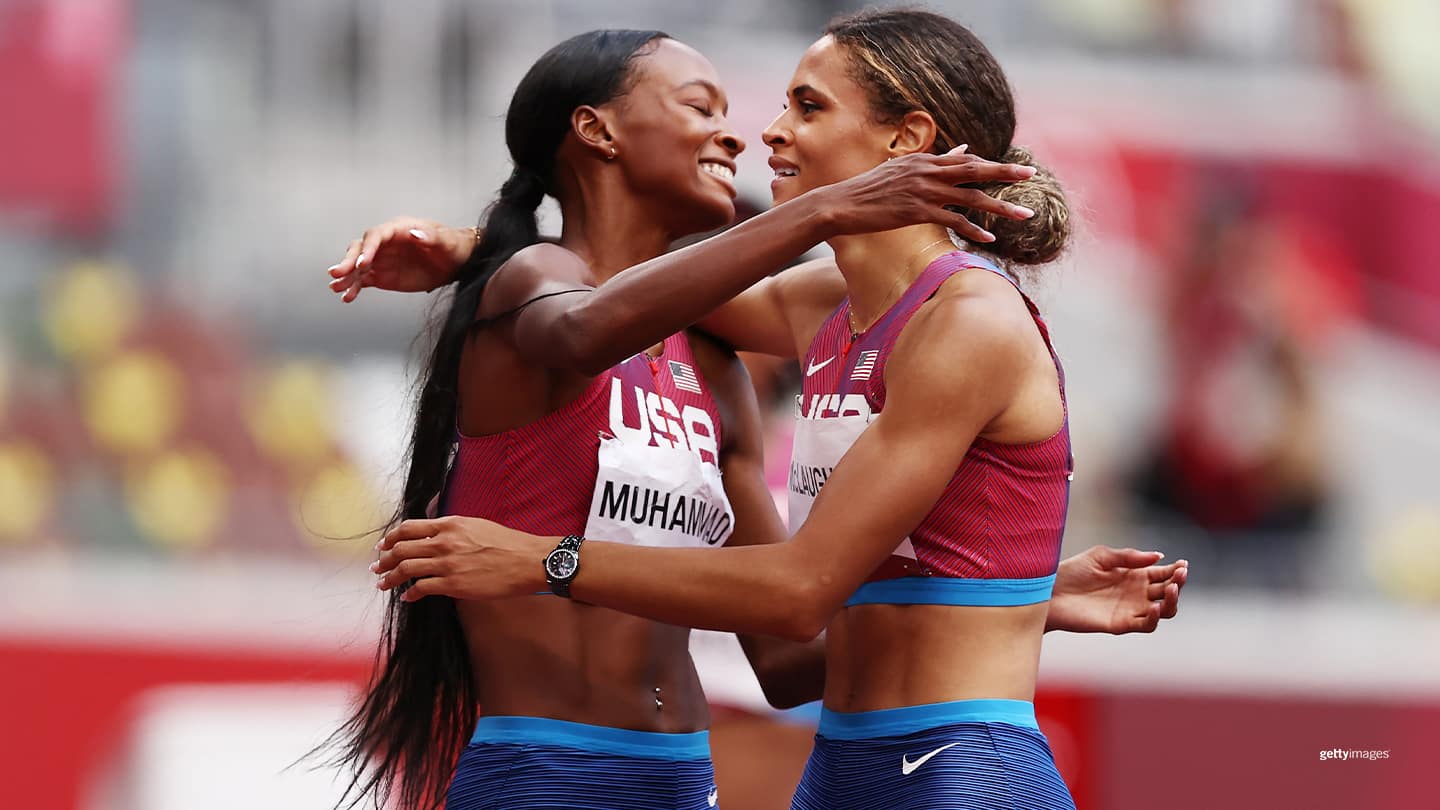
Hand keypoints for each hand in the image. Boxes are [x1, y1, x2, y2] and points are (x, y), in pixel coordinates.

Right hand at [326, 217, 474, 302]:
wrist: (458, 263)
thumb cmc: (452, 246)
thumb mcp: (446, 241)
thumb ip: (431, 236)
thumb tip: (414, 233)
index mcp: (399, 229)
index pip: (376, 236)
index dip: (368, 248)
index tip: (362, 263)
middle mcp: (386, 244)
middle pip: (360, 249)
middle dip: (348, 261)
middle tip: (337, 274)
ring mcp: (382, 260)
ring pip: (357, 266)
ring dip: (346, 276)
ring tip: (336, 288)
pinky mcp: (383, 276)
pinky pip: (363, 281)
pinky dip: (354, 288)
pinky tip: (347, 297)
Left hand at [371, 516, 550, 601]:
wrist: (526, 560)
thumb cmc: (506, 543)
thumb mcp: (476, 525)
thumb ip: (452, 529)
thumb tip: (434, 535)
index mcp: (449, 524)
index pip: (408, 528)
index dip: (390, 537)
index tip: (383, 546)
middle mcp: (444, 542)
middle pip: (401, 549)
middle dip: (384, 560)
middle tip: (377, 567)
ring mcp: (447, 564)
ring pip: (406, 569)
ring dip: (390, 578)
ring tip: (383, 584)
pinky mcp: (453, 584)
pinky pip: (421, 588)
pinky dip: (409, 594)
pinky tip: (407, 597)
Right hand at [818, 146, 1037, 244]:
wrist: (841, 203)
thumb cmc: (867, 189)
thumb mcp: (900, 169)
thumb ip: (931, 162)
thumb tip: (961, 150)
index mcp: (924, 160)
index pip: (965, 159)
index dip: (991, 165)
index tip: (1015, 170)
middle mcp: (927, 171)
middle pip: (975, 170)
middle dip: (1006, 172)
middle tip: (1031, 174)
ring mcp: (924, 191)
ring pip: (972, 197)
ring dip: (1001, 207)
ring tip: (1025, 215)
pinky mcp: (918, 211)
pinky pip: (954, 221)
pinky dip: (974, 230)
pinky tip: (990, 238)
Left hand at [1046, 547, 1188, 633]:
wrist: (1049, 592)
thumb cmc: (1072, 571)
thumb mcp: (1101, 556)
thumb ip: (1129, 557)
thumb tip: (1159, 556)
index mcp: (1134, 575)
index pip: (1164, 573)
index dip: (1176, 569)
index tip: (1182, 564)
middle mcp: (1137, 593)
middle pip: (1169, 591)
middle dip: (1179, 582)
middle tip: (1180, 574)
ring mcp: (1131, 610)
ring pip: (1165, 610)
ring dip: (1173, 601)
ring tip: (1172, 588)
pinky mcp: (1121, 624)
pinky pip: (1147, 625)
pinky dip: (1155, 618)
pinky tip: (1155, 606)